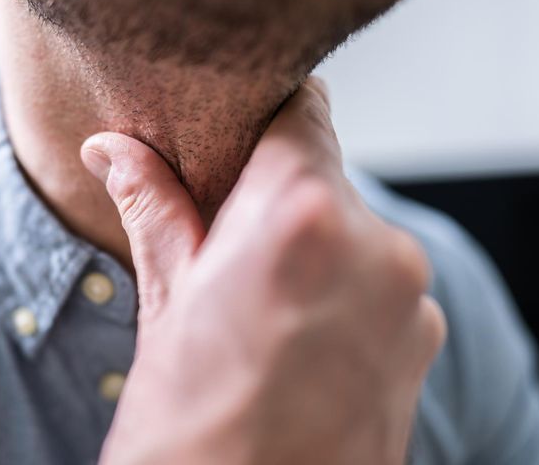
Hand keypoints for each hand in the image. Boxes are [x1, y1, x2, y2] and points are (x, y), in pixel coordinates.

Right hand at [81, 77, 446, 464]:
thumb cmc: (188, 430)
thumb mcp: (164, 306)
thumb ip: (153, 208)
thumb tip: (113, 148)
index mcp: (300, 216)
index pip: (301, 108)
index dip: (262, 120)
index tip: (236, 143)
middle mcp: (377, 246)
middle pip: (326, 175)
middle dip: (279, 198)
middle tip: (229, 248)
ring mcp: (411, 300)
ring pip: (355, 232)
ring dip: (315, 250)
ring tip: (264, 313)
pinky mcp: (425, 342)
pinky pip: (383, 284)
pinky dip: (347, 295)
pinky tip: (301, 343)